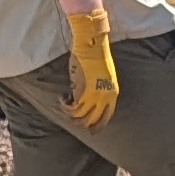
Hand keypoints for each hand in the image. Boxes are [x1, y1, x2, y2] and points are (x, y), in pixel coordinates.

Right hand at [65, 10, 120, 127]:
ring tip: (64, 104)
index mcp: (112, 93)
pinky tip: (62, 98)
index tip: (91, 130)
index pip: (107, 116)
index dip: (98, 125)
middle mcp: (105, 97)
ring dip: (70, 114)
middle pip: (93, 120)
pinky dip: (65, 105)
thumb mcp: (102, 76)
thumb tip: (84, 98)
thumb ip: (97, 88)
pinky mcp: (82, 92)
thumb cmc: (96, 55)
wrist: (92, 45)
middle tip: (72, 121)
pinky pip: (72, 107)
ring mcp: (94, 96)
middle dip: (82, 124)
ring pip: (81, 117)